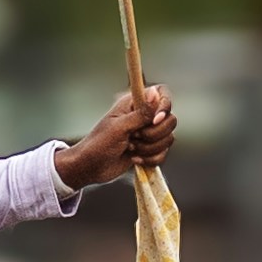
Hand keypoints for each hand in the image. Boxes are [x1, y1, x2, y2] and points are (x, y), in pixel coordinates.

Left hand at [54, 85, 176, 191]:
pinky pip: (163, 153)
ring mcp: (148, 133)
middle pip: (170, 120)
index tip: (154, 120)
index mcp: (136, 103)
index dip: (163, 107)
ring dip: (149, 148)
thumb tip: (156, 93)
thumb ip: (141, 113)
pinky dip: (150, 159)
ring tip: (130, 149)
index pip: (162, 95)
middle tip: (133, 137)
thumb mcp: (119, 127)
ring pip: (167, 139)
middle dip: (153, 134)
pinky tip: (134, 159)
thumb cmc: (98, 144)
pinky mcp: (149, 150)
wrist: (91, 168)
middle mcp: (145, 116)